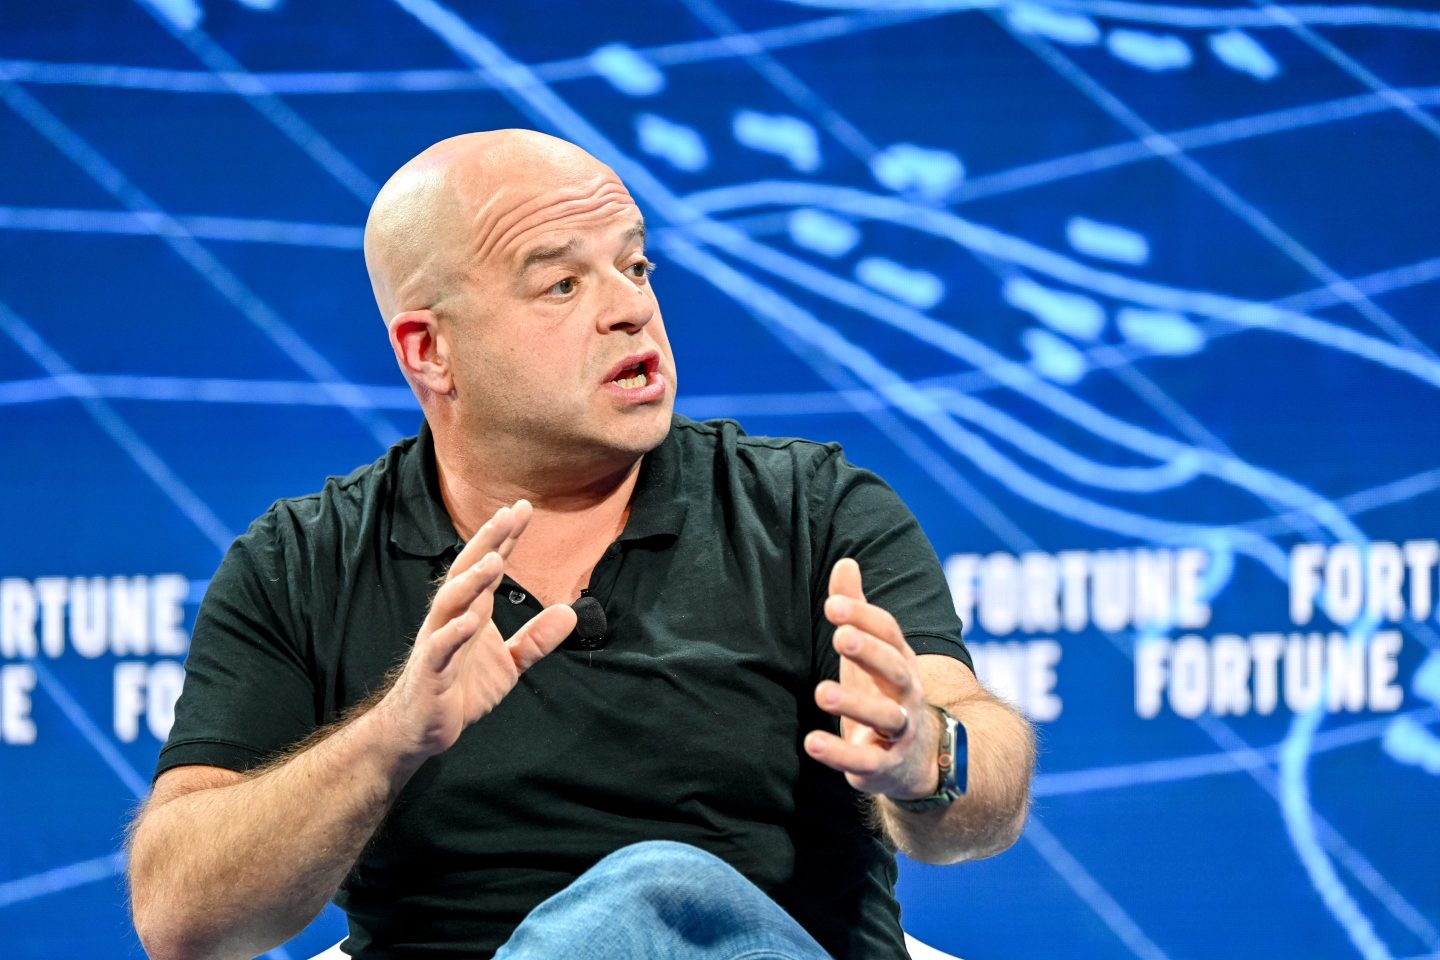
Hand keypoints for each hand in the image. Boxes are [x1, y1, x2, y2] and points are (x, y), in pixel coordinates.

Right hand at [376, 500, 576, 761]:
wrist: (422, 728)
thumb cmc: (461, 688)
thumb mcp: (509, 664)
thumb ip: (537, 639)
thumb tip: (570, 612)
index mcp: (473, 611)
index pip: (489, 566)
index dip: (505, 538)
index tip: (523, 508)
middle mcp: (452, 618)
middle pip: (467, 571)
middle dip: (487, 542)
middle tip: (507, 513)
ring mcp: (438, 642)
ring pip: (450, 603)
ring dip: (471, 581)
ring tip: (493, 561)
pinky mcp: (430, 672)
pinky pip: (440, 649)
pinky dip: (453, 633)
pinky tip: (470, 621)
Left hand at [804, 558, 939, 800]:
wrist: (920, 761)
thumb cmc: (884, 694)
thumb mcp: (872, 652)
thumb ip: (858, 611)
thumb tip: (846, 561)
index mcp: (902, 661)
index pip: (890, 633)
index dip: (863, 617)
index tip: (832, 604)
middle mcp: (908, 694)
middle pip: (894, 669)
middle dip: (870, 652)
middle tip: (840, 636)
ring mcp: (901, 731)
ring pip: (885, 716)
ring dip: (854, 704)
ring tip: (821, 693)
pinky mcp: (885, 766)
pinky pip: (865, 760)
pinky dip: (839, 753)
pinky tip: (811, 742)